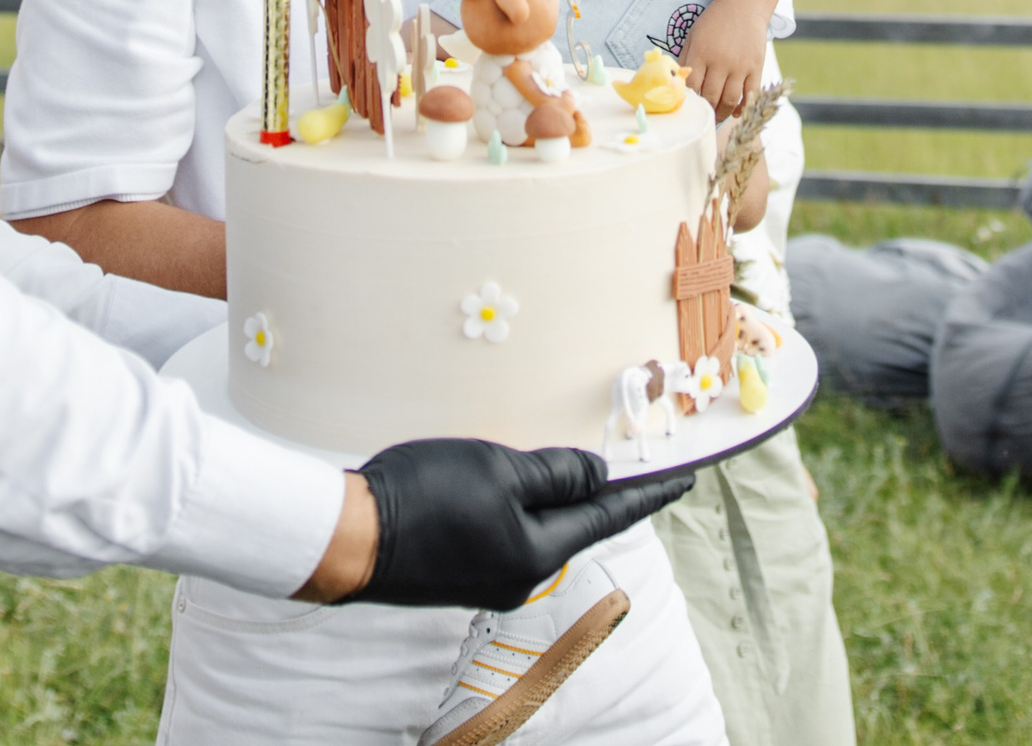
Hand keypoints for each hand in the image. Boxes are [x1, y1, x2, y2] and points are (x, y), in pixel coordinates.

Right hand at [337, 439, 690, 609]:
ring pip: (534, 526)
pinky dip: (513, 506)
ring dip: (545, 495)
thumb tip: (596, 476)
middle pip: (571, 523)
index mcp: (538, 552)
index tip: (683, 480)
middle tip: (616, 452)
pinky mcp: (460, 573)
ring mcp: (488, 579)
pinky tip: (498, 483)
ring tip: (544, 459)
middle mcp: (520, 576)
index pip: (608, 517)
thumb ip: (556, 474)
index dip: (648, 493)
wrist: (348, 537)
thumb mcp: (500, 469)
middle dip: (590, 489)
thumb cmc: (424, 497)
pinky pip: (504, 532)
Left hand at [679, 0, 765, 120]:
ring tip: (717, 118)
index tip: (688, 107)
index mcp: (701, 53)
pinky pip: (750, 94)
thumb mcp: (693, 35)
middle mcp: (720, 61)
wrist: (743, 5)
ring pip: (730, 99)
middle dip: (705, 110)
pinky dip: (744, 107)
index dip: (688, 100)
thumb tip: (677, 83)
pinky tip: (737, 112)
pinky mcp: (756, 67)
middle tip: (703, 117)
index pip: (691, 86)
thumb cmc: (714, 21)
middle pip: (710, 96)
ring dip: (723, 113)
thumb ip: (685, 59)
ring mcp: (740, 66)